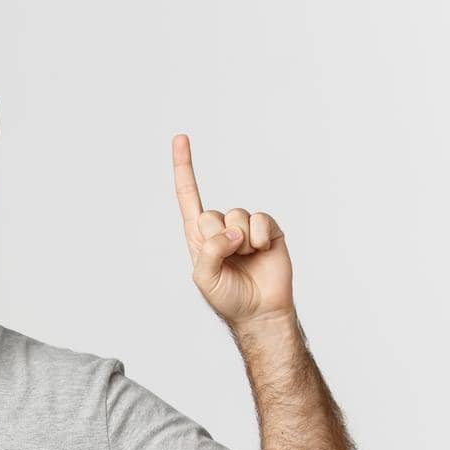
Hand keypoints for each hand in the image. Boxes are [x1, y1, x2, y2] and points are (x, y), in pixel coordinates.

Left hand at [172, 134, 293, 328]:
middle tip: (229, 259)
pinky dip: (260, 238)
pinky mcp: (269, 230)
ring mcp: (246, 227)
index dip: (184, 167)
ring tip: (246, 259)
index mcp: (200, 237)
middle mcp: (222, 228)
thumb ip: (209, 252)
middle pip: (212, 213)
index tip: (180, 138)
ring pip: (237, 216)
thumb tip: (231, 231)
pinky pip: (261, 220)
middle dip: (219, 239)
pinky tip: (262, 252)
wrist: (260, 311)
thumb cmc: (228, 296)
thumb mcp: (204, 278)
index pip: (188, 196)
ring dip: (241, 242)